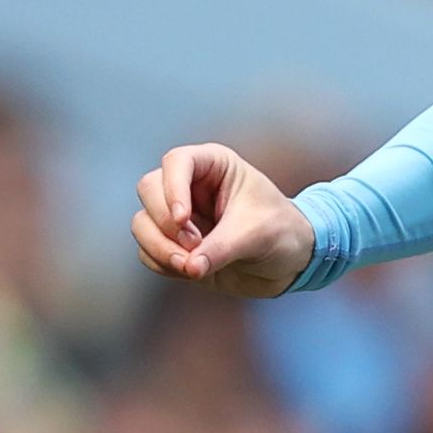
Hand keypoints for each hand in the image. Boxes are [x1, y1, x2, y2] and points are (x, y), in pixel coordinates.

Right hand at [131, 143, 316, 296]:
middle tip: (195, 246)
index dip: (172, 189)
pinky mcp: (173, 244)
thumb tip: (190, 266)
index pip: (176, 162)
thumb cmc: (282, 233)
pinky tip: (190, 271)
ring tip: (192, 266)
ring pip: (142, 223)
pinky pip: (146, 251)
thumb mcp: (257, 235)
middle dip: (166, 224)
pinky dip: (161, 263)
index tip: (185, 220)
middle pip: (149, 189)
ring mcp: (177, 216)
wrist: (290, 262)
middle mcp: (189, 186)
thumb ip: (222, 248)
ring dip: (160, 247)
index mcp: (213, 165)